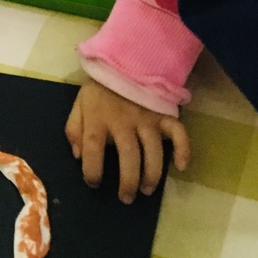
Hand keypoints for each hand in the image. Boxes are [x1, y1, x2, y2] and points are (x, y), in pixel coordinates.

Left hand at [66, 78, 190, 203]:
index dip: (92, 170)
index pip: (93, 149)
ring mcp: (146, 118)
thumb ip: (74, 129)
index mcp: (98, 119)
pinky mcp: (163, 114)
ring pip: (153, 150)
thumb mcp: (79, 104)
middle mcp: (123, 121)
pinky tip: (182, 166)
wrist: (123, 59)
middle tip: (127, 198)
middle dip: (128, 181)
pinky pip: (178, 132)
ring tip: (147, 189)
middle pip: (128, 156)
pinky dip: (183, 149)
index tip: (93, 183)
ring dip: (152, 174)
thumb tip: (77, 155)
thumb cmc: (100, 88)